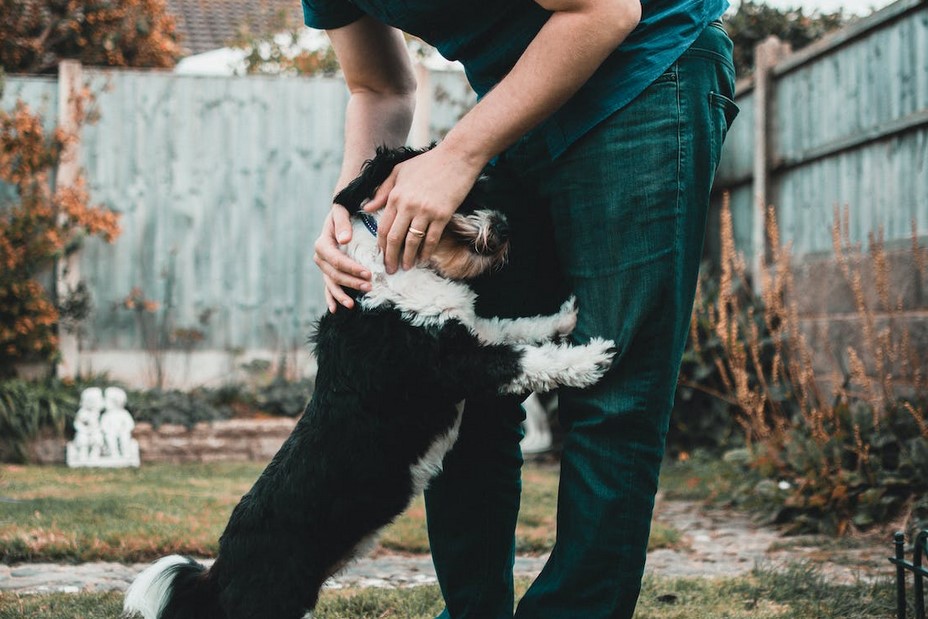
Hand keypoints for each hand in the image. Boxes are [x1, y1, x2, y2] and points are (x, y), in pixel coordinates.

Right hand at [313, 204, 371, 311]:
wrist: (340, 213)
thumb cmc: (344, 210)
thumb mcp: (341, 211)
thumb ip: (342, 223)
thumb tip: (345, 239)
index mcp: (323, 243)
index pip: (336, 259)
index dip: (351, 268)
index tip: (368, 273)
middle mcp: (320, 257)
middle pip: (334, 274)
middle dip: (351, 282)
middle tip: (369, 287)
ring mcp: (324, 266)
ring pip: (331, 283)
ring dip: (341, 294)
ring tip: (352, 305)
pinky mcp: (329, 271)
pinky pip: (328, 287)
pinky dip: (331, 298)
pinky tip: (335, 309)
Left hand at [363, 145, 483, 272]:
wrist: (457, 157)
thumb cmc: (428, 162)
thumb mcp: (399, 171)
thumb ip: (382, 190)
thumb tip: (367, 208)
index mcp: (395, 195)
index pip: (384, 227)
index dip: (382, 245)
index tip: (381, 256)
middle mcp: (408, 205)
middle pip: (394, 238)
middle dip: (390, 257)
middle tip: (390, 270)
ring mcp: (425, 211)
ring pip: (412, 241)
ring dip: (408, 258)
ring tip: (406, 267)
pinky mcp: (442, 215)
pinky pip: (431, 239)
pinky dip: (426, 252)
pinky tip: (424, 259)